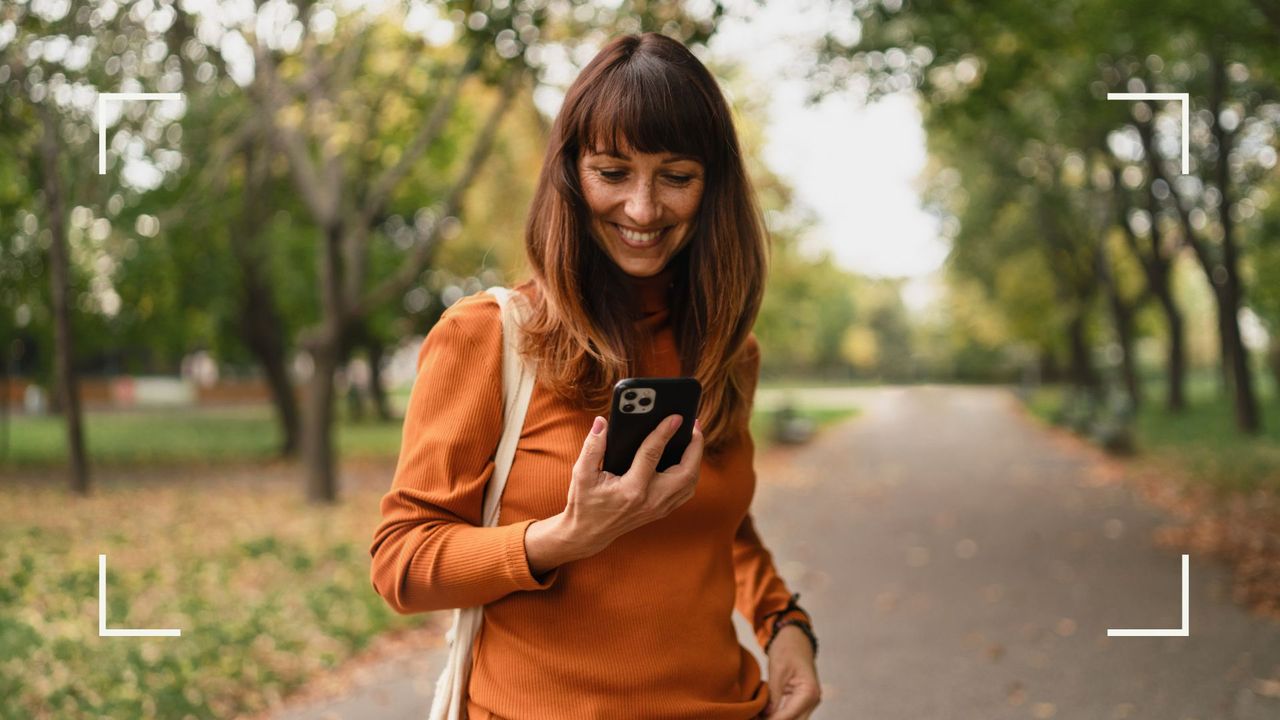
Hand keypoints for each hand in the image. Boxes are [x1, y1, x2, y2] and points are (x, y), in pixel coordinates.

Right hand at [562, 413, 703, 555]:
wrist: (588, 533)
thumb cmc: (584, 502)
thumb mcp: (582, 473)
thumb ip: (592, 446)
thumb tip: (602, 422)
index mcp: (631, 489)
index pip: (652, 454)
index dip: (665, 432)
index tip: (676, 417)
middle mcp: (650, 500)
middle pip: (686, 472)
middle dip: (695, 446)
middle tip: (694, 423)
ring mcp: (659, 508)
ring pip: (690, 482)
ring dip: (696, 458)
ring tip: (693, 436)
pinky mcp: (661, 510)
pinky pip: (686, 490)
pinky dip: (691, 471)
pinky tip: (687, 456)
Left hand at [763, 625, 820, 719]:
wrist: (794, 638)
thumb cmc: (787, 648)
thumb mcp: (777, 670)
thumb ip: (774, 694)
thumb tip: (767, 715)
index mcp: (809, 692)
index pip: (788, 716)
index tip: (754, 719)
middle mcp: (813, 699)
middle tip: (754, 718)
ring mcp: (809, 701)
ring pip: (793, 719)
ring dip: (776, 719)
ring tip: (757, 716)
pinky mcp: (802, 699)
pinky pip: (791, 714)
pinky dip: (778, 715)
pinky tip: (763, 714)